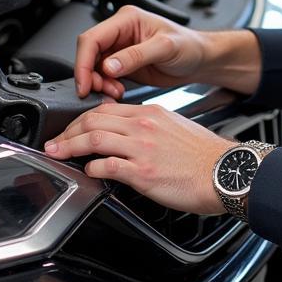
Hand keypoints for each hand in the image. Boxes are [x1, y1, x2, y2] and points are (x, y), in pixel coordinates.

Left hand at [44, 102, 234, 213]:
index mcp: (151, 113)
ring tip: (58, 154)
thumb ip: (150, 128)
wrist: (226, 171)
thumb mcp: (175, 128)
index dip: (82, 119)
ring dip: (70, 146)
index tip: (73, 129)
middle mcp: (144, 126)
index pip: (106, 108)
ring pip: (94, 138)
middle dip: (68, 131)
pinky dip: (91, 168)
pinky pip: (107, 166)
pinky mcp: (143, 172)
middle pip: (93, 119)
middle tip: (55, 142)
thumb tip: (130, 136)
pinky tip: (88, 172)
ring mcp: (142, 148)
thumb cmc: (205, 156)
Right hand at [75, 5, 209, 98]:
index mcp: (127, 19)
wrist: (201, 60)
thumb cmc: (190, 46)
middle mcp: (120, 32)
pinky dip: (106, 87)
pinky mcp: (123, 65)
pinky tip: (117, 92)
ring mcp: (120, 49)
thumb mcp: (165, 48)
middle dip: (90, 75)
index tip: (85, 83)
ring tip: (115, 92)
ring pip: (93, 67)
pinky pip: (104, 76)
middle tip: (100, 91)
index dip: (83, 62)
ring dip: (99, 83)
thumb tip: (108, 66)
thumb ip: (136, 56)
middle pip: (88, 53)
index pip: (92, 38)